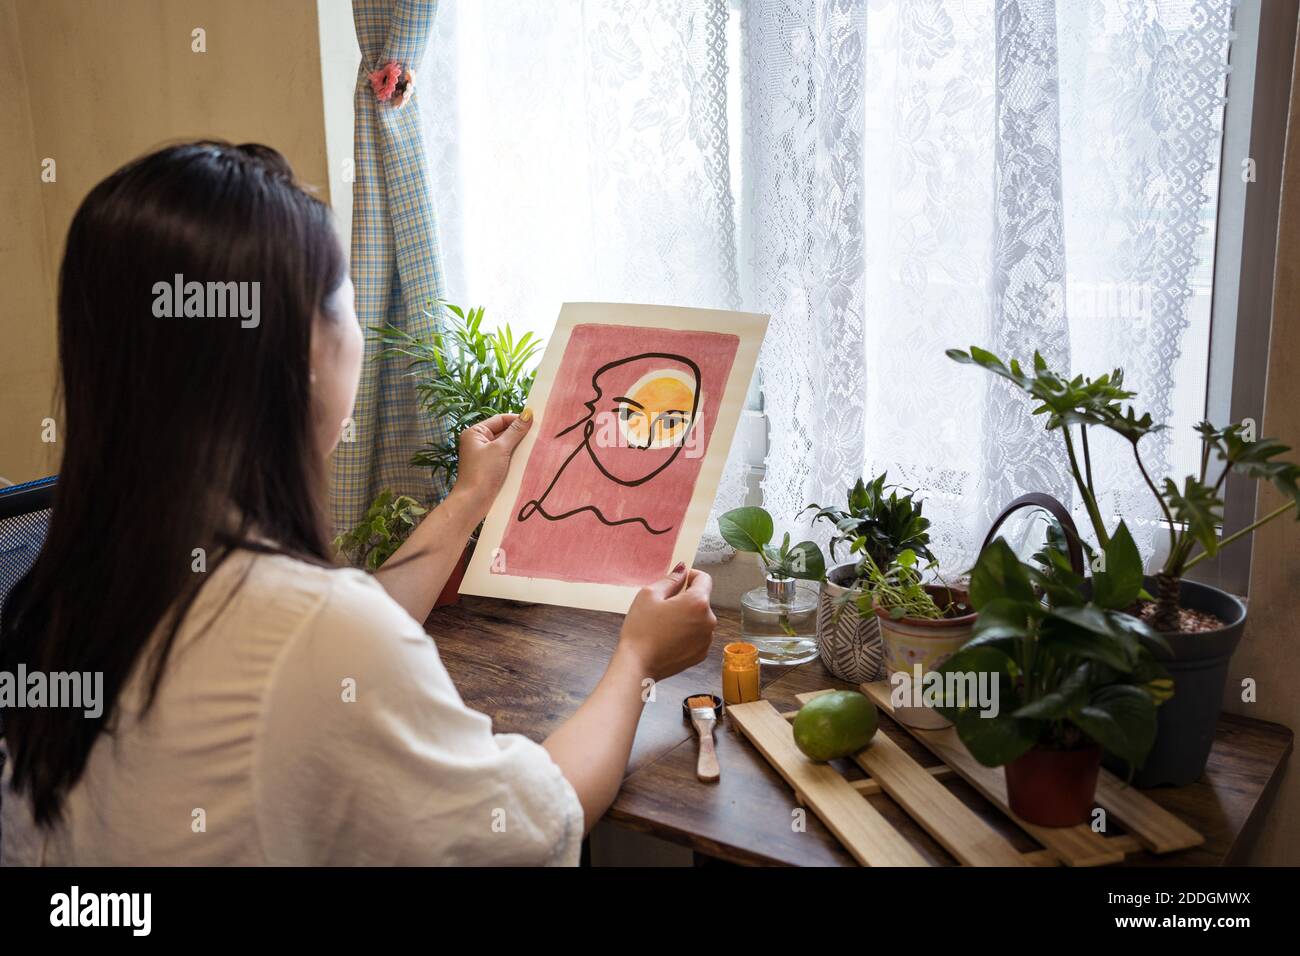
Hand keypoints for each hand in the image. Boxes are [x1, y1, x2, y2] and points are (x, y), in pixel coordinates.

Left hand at [452, 411, 532, 517]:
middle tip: (538, 435)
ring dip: (519, 446)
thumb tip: (528, 414)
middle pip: (503, 431)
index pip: (500, 419)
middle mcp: (478, 442)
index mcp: (475, 432)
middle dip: (519, 434)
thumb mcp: (501, 448)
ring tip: (536, 446)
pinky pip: (506, 457)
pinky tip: (528, 458)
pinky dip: (516, 457)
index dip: (517, 419)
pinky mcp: (490, 468)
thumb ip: (515, 431)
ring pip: (506, 445)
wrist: (474, 501)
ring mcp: (484, 455)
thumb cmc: (483, 472)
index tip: (535, 422)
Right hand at [616, 565, 715, 681]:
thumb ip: (670, 579)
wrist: (637, 665)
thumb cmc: (640, 630)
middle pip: (701, 600)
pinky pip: (697, 635)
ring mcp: (707, 639)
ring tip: (664, 625)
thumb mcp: (649, 595)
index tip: (677, 581)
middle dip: (685, 599)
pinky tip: (668, 638)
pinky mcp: (701, 653)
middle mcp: (709, 620)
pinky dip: (687, 633)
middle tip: (663, 607)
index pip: (704, 578)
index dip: (690, 576)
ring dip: (686, 617)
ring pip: (699, 618)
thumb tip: (682, 570)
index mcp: (698, 602)